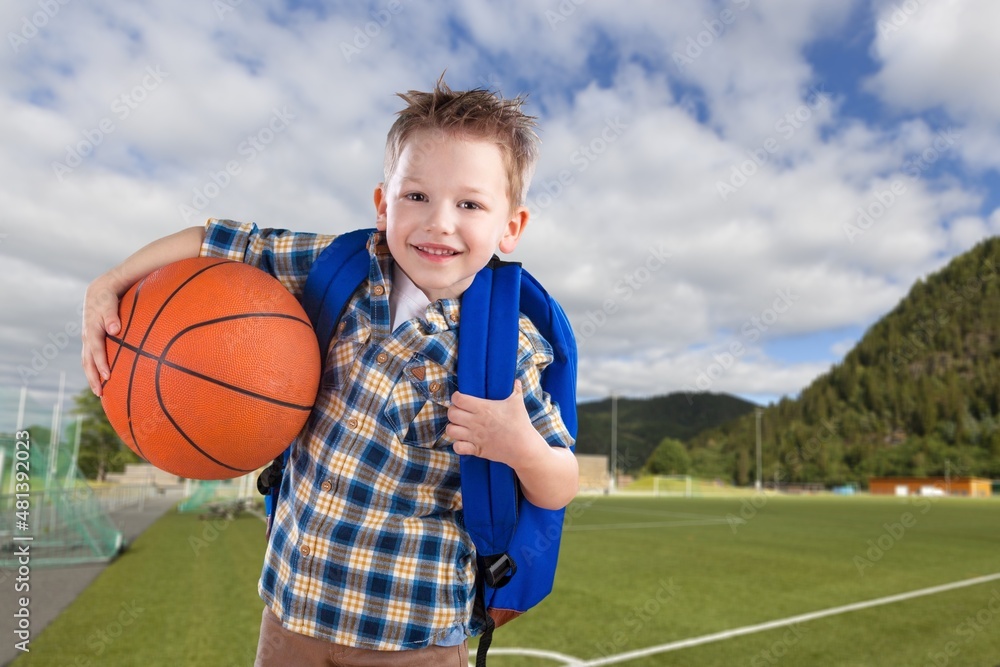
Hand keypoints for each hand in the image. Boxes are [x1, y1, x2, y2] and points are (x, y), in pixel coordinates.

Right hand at [81, 273, 123, 395]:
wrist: (98, 292)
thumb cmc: (107, 298)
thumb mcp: (109, 303)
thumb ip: (112, 316)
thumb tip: (115, 329)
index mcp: (92, 330)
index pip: (96, 351)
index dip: (101, 364)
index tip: (108, 377)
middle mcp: (87, 337)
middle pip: (87, 361)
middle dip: (93, 378)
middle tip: (100, 393)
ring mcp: (87, 340)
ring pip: (86, 362)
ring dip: (92, 377)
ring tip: (99, 392)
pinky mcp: (90, 341)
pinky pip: (90, 358)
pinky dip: (93, 369)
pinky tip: (101, 379)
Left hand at [447, 380, 536, 466]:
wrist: (524, 447)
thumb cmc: (520, 424)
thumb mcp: (518, 403)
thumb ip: (516, 390)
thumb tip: (517, 381)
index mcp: (483, 408)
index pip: (459, 400)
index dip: (456, 397)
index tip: (460, 398)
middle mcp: (475, 422)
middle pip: (451, 414)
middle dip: (453, 411)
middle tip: (459, 412)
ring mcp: (474, 437)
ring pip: (451, 430)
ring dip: (453, 427)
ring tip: (460, 426)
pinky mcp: (476, 449)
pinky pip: (457, 447)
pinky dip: (458, 444)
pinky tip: (464, 441)